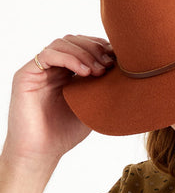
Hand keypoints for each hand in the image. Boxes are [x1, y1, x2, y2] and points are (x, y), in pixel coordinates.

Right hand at [2, 35, 113, 170]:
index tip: (119, 59)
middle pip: (75, 40)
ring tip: (98, 70)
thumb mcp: (94, 104)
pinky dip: (70, 59)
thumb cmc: (67, 132)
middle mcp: (53, 67)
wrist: (43, 152)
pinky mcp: (26, 75)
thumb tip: (130, 72)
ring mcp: (39, 70)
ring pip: (63, 43)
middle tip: (109, 64)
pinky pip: (48, 55)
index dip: (102, 47)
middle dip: (95, 48)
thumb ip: (104, 86)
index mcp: (67, 72)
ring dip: (85, 53)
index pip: (85, 45)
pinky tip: (84, 73)